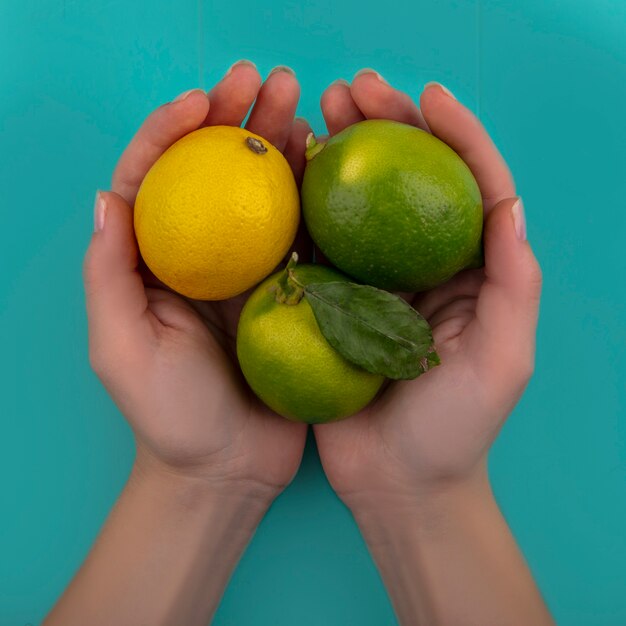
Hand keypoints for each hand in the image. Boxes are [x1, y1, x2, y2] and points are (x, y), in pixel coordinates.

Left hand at [83, 62, 311, 501]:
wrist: (227, 467)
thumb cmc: (170, 417)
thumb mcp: (120, 350)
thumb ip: (109, 275)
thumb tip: (107, 197)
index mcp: (154, 263)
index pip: (154, 178)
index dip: (173, 130)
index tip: (202, 100)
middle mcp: (200, 257)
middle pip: (213, 173)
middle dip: (235, 118)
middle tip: (266, 78)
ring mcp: (248, 271)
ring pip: (262, 194)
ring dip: (280, 144)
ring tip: (303, 104)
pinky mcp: (291, 291)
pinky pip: (302, 235)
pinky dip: (314, 196)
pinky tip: (328, 162)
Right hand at [313, 72, 542, 510]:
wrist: (397, 482)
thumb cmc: (455, 429)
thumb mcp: (503, 359)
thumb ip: (511, 282)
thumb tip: (506, 202)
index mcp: (467, 273)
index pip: (468, 187)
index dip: (454, 134)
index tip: (426, 95)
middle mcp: (420, 268)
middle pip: (407, 180)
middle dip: (387, 125)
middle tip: (352, 89)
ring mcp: (372, 283)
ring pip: (357, 202)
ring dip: (339, 151)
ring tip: (317, 112)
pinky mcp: (331, 303)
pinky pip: (317, 244)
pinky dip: (303, 205)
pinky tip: (288, 171)